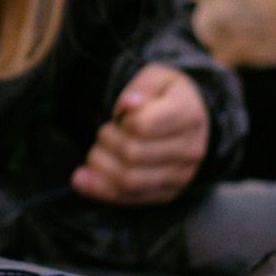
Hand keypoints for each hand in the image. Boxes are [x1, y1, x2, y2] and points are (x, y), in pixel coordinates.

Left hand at [70, 64, 209, 205]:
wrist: (193, 122)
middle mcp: (190, 149)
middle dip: (106, 141)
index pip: (143, 125)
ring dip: (100, 165)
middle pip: (132, 154)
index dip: (121, 121)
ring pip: (128, 181)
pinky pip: (129, 199)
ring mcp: (180, 176)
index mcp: (188, 115)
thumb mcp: (158, 77)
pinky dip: (100, 190)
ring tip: (99, 150)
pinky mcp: (167, 193)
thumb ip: (142, 86)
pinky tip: (82, 178)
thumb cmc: (167, 96)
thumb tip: (127, 105)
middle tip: (106, 131)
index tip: (120, 116)